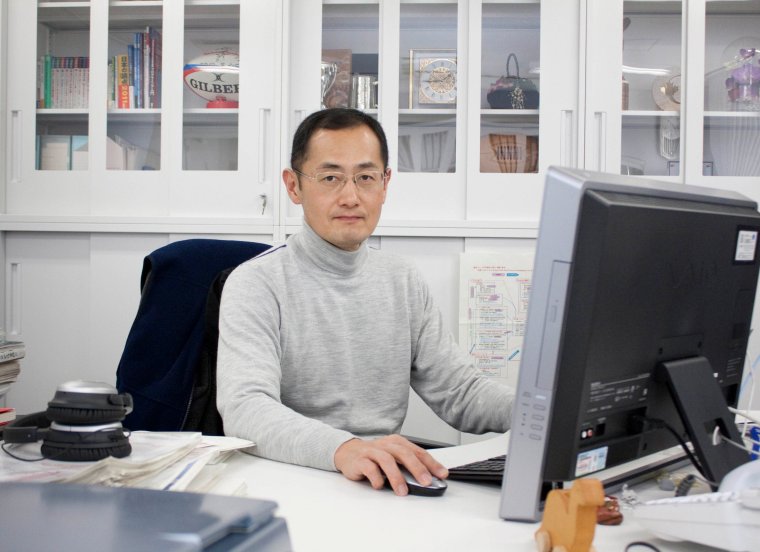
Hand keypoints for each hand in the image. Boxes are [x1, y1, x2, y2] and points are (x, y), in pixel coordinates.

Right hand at [334, 434, 448, 495]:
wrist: (348, 452)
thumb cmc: (375, 456)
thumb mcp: (393, 456)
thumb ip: (408, 464)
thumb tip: (429, 479)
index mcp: (397, 442)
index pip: (418, 451)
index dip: (431, 463)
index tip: (442, 474)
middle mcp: (386, 445)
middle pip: (404, 453)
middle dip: (417, 468)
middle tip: (426, 482)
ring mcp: (372, 451)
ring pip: (387, 460)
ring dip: (396, 477)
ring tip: (403, 491)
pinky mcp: (360, 460)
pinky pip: (369, 468)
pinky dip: (376, 478)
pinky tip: (379, 486)